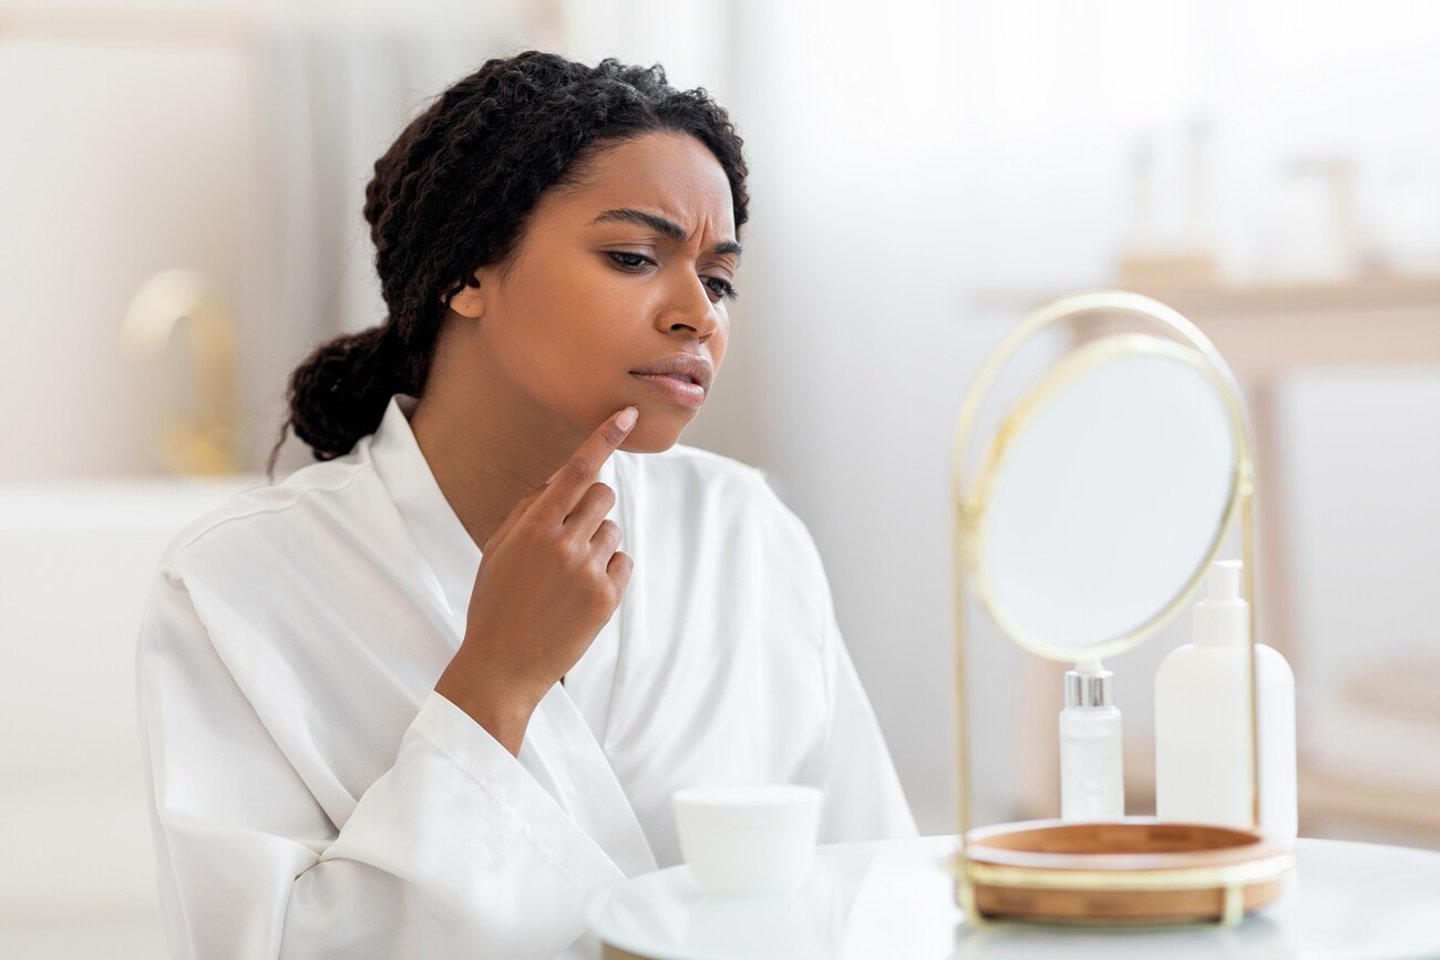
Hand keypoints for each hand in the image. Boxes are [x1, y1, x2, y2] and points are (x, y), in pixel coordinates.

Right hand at [435, 406, 638, 753]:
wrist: (502, 666)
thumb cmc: (495, 603)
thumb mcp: (498, 550)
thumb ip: (530, 511)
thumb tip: (563, 479)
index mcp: (533, 528)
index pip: (576, 470)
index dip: (603, 438)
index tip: (627, 415)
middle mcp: (563, 545)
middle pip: (603, 495)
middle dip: (591, 506)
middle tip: (570, 534)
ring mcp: (588, 572)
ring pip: (612, 530)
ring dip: (596, 542)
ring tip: (566, 576)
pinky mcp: (607, 598)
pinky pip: (621, 562)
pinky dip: (607, 571)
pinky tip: (579, 594)